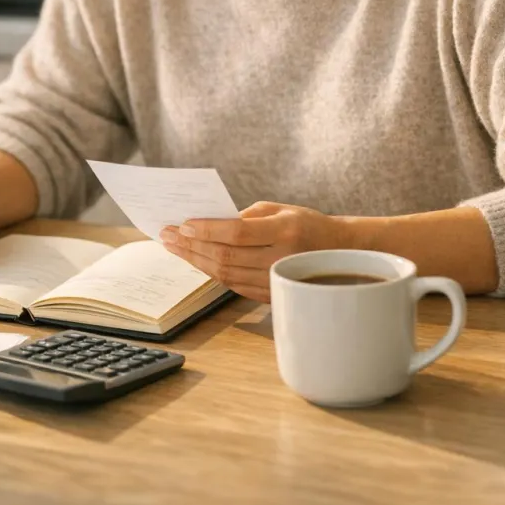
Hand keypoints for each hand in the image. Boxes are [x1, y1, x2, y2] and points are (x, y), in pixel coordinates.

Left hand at [159, 201, 350, 302]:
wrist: (338, 252)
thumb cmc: (304, 223)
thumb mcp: (278, 208)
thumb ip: (244, 216)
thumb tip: (205, 224)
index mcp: (285, 230)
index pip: (237, 233)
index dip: (207, 230)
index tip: (182, 224)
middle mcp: (281, 258)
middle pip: (226, 256)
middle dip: (191, 246)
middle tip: (167, 235)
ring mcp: (276, 280)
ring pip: (225, 274)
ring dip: (195, 260)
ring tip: (174, 247)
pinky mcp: (271, 295)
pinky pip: (232, 284)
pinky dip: (210, 272)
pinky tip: (195, 260)